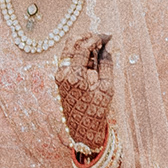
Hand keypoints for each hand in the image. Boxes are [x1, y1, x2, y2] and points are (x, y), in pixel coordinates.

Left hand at [55, 36, 114, 154]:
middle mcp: (63, 74)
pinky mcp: (60, 79)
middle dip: (85, 38)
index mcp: (74, 76)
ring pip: (68, 51)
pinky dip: (79, 56)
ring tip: (98, 50)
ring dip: (82, 46)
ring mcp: (59, 76)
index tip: (106, 37)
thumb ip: (106, 65)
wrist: (82, 130)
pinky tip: (92, 61)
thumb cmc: (96, 112)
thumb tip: (108, 47)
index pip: (82, 47)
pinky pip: (68, 60)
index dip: (95, 39)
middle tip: (100, 38)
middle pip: (70, 44)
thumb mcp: (106, 88)